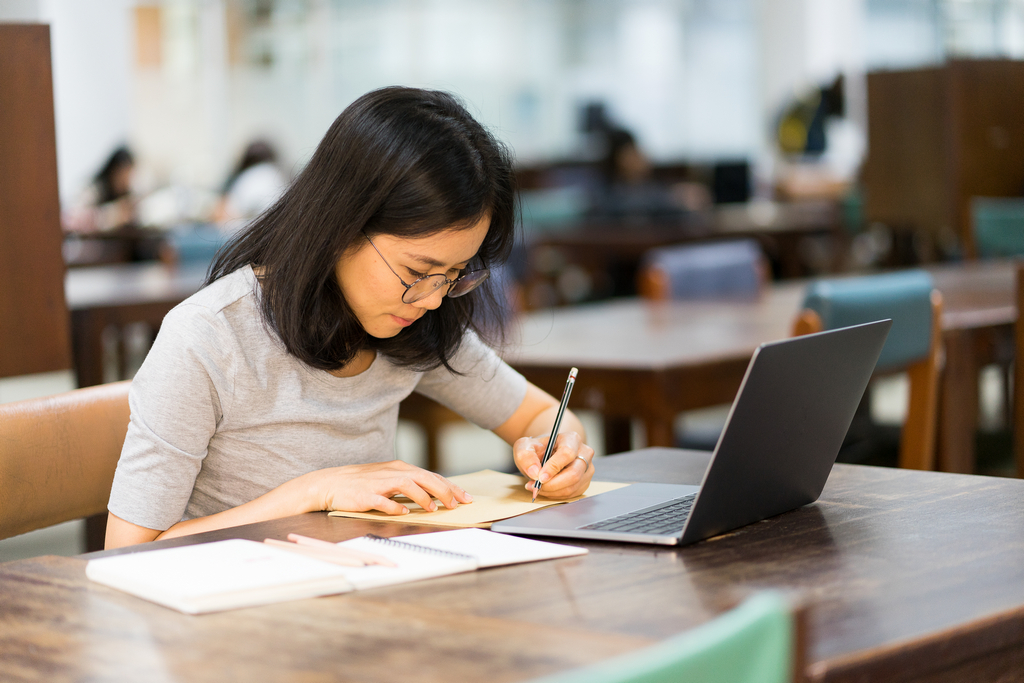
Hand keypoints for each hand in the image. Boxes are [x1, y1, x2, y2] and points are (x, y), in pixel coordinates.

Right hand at [314, 460, 472, 514]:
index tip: (465, 497)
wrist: (331, 483)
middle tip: (456, 504)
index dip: (450, 487)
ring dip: (422, 497)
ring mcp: (378, 483)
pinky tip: (403, 512)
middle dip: (443, 491)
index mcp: (400, 468)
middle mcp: (392, 472)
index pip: (431, 476)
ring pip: (406, 485)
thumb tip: (433, 495)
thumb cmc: (362, 483)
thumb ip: (410, 484)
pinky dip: (394, 506)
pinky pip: (382, 500)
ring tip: (433, 508)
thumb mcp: (389, 478)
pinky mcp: (365, 495)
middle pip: (423, 477)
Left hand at [513, 431, 594, 498]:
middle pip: (574, 473)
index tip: (539, 477)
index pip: (567, 453)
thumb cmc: (538, 449)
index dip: (553, 467)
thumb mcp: (525, 446)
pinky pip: (572, 494)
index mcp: (571, 439)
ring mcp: (587, 469)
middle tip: (535, 486)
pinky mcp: (585, 482)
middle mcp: (584, 453)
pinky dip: (555, 495)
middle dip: (552, 484)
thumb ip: (526, 456)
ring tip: (537, 487)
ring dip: (552, 491)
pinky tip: (546, 489)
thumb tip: (535, 472)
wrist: (546, 453)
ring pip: (572, 487)